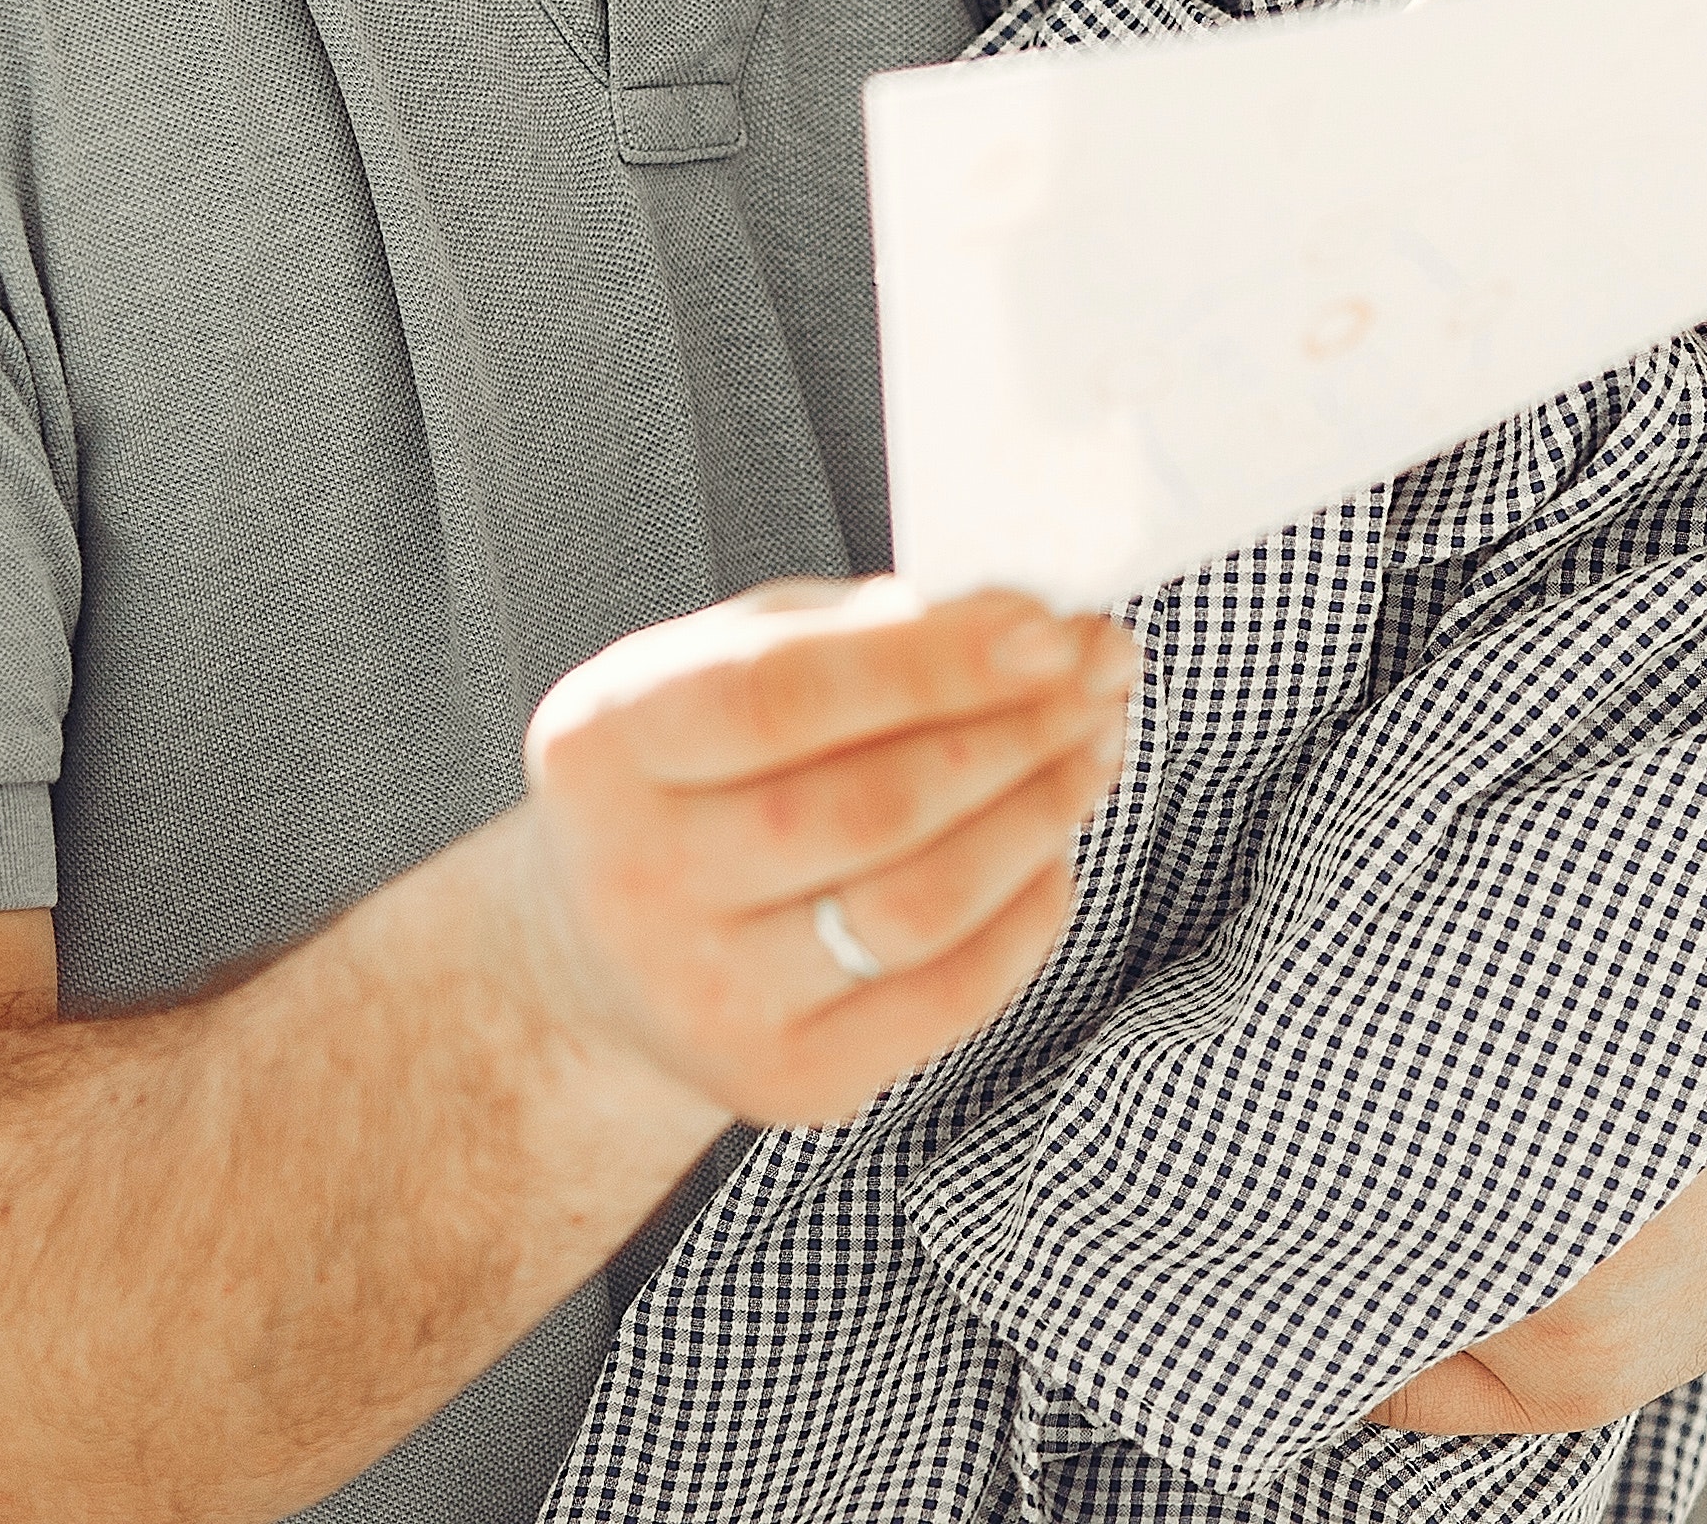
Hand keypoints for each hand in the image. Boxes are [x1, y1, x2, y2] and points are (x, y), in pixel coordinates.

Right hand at [489, 579, 1134, 1133]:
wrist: (602, 958)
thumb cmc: (689, 774)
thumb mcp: (716, 669)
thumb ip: (841, 634)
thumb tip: (1017, 626)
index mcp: (603, 744)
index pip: (779, 697)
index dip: (929, 664)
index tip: (1049, 630)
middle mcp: (634, 883)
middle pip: (868, 807)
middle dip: (1015, 734)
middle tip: (1104, 678)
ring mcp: (706, 999)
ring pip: (919, 906)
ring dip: (1036, 817)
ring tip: (1093, 750)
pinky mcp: (784, 1081)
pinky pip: (947, 996)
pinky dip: (1025, 914)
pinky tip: (1051, 851)